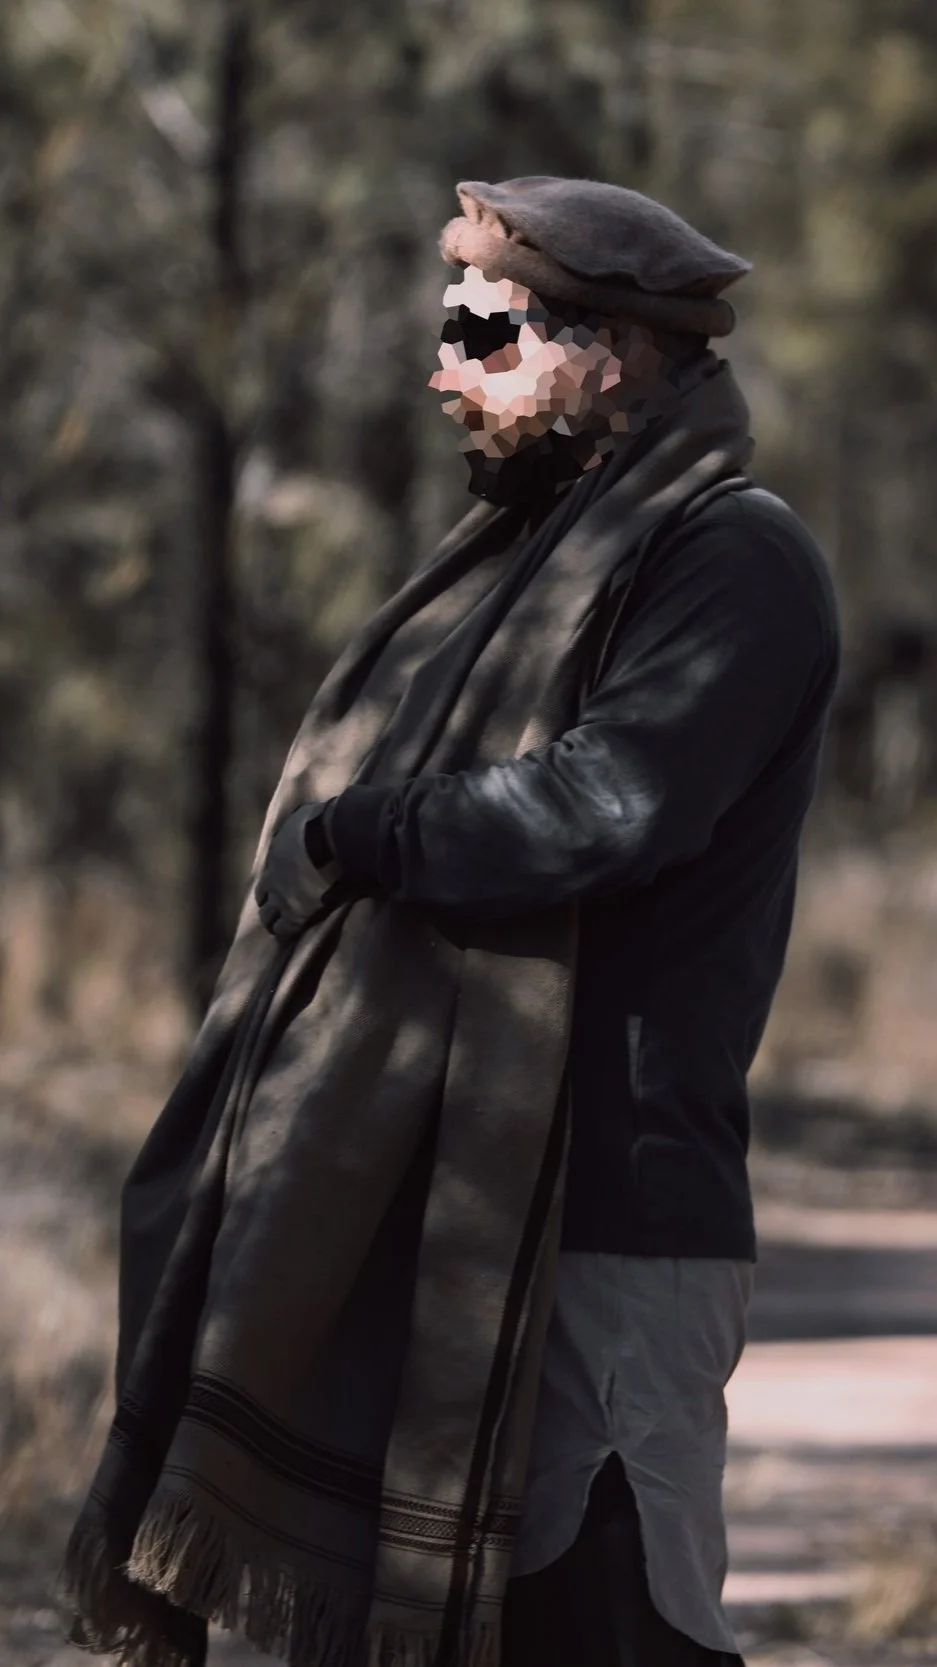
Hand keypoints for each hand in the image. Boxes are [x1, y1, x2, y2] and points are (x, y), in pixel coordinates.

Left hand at [254, 804, 334, 940]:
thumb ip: (297, 822)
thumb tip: (301, 818)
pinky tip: (290, 933)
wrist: (334, 842)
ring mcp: (282, 896)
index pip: (267, 872)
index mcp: (275, 853)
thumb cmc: (324, 824)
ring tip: (279, 925)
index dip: (273, 879)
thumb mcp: (304, 815)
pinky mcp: (295, 913)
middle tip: (277, 906)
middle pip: (262, 895)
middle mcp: (273, 876)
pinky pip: (284, 929)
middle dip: (268, 901)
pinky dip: (285, 931)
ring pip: (267, 916)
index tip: (279, 884)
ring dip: (272, 920)